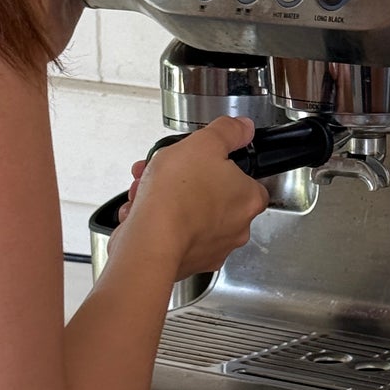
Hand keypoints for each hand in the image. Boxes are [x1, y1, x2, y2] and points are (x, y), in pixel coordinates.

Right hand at [112, 118, 268, 282]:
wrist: (150, 241)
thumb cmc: (178, 197)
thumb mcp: (205, 143)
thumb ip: (228, 132)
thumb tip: (243, 127)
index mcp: (248, 200)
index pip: (249, 181)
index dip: (224, 167)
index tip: (206, 162)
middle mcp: (236, 230)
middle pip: (213, 196)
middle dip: (184, 180)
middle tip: (166, 171)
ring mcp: (211, 249)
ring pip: (189, 215)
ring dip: (167, 198)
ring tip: (145, 188)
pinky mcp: (186, 262)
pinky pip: (172, 235)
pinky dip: (156, 221)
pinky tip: (141, 210)